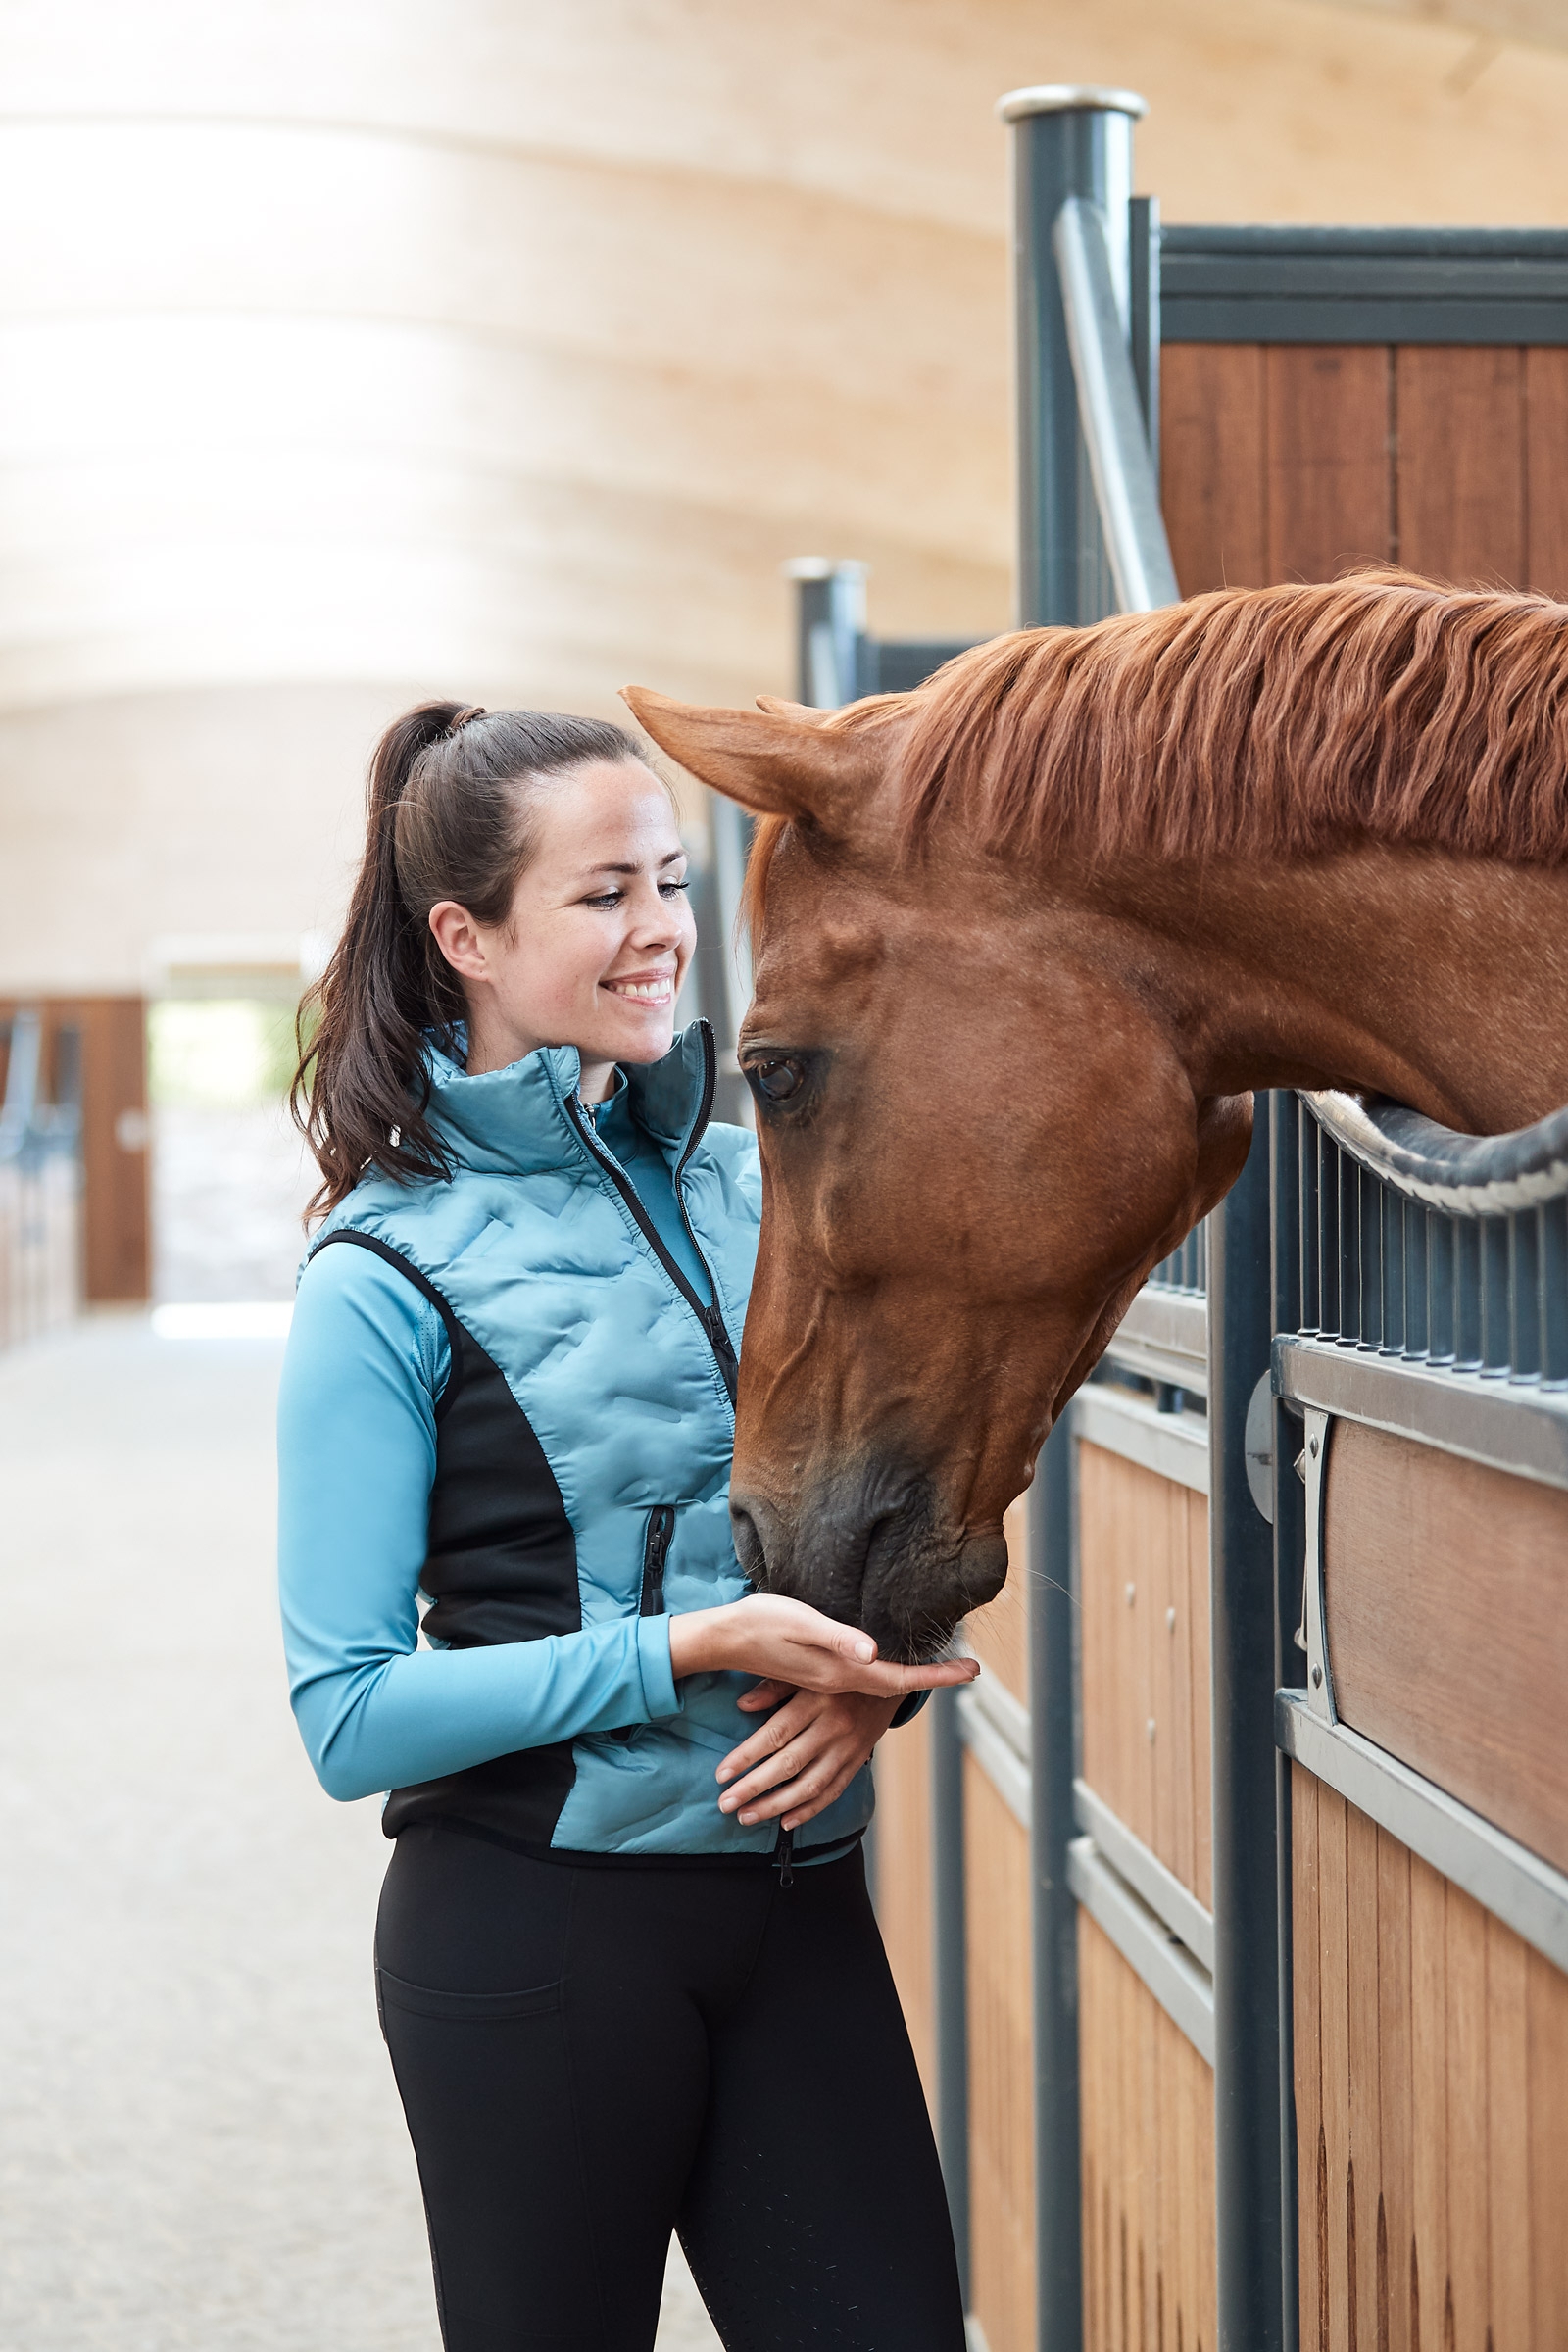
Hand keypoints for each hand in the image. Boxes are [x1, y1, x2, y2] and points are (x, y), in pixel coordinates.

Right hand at [666, 1592, 977, 1703]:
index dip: (938, 1675)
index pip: (900, 1677)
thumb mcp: (802, 1623)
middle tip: (969, 1669)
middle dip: (934, 1678)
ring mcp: (828, 1680)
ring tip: (941, 1668)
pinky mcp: (818, 1673)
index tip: (973, 1670)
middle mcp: (839, 1680)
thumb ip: (838, 1638)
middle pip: (897, 1685)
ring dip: (913, 1677)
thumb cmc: (762, 1623)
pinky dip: (887, 1674)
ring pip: (882, 1684)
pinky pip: (863, 1681)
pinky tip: (890, 1663)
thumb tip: (875, 1651)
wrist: (726, 1638)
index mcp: (840, 1672)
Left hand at [714, 1689, 904, 1831]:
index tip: (721, 1774)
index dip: (746, 1756)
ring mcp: (847, 1747)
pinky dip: (809, 1810)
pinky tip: (785, 1822)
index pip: (775, 1733)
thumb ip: (775, 1685)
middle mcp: (833, 1726)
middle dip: (753, 1787)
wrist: (890, 1676)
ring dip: (775, 1805)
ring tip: (747, 1816)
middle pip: (788, 1764)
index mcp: (816, 1698)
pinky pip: (832, 1792)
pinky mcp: (857, 1761)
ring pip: (809, 1785)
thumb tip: (742, 1704)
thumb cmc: (837, 1670)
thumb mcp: (808, 1670)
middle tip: (726, 1804)